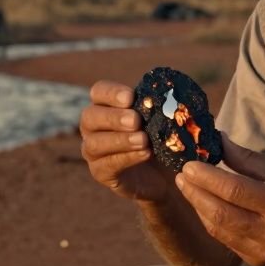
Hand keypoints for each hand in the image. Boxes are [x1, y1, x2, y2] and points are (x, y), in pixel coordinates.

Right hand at [79, 80, 172, 204]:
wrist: (165, 173)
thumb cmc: (161, 138)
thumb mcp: (163, 119)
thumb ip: (161, 105)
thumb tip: (174, 95)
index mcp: (105, 106)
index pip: (98, 91)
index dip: (111, 93)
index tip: (130, 97)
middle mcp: (93, 127)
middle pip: (90, 116)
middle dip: (114, 117)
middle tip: (136, 120)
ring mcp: (94, 151)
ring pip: (94, 143)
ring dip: (120, 140)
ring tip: (143, 140)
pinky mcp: (101, 172)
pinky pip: (107, 165)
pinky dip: (126, 158)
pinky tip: (145, 153)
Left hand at [175, 135, 264, 265]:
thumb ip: (249, 159)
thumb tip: (217, 139)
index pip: (234, 190)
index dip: (207, 177)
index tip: (189, 164)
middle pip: (220, 213)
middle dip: (195, 193)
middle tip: (181, 176)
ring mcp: (263, 251)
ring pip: (218, 229)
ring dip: (199, 207)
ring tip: (188, 188)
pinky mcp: (257, 261)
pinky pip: (226, 240)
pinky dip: (212, 221)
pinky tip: (205, 205)